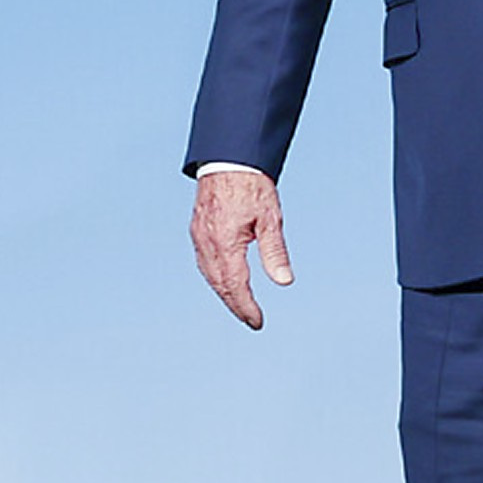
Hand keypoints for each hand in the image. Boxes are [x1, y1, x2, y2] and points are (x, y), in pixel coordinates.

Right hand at [191, 167, 294, 331]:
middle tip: (252, 320)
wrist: (228, 160)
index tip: (258, 322)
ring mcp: (199, 237)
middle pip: (220, 285)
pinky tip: (226, 283)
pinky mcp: (197, 231)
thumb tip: (284, 282)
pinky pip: (204, 263)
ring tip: (242, 307)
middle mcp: (207, 243)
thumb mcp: (271, 219)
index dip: (246, 306)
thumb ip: (275, 252)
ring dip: (225, 293)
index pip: (236, 285)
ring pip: (210, 275)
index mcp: (225, 242)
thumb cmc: (252, 186)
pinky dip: (216, 278)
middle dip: (236, 305)